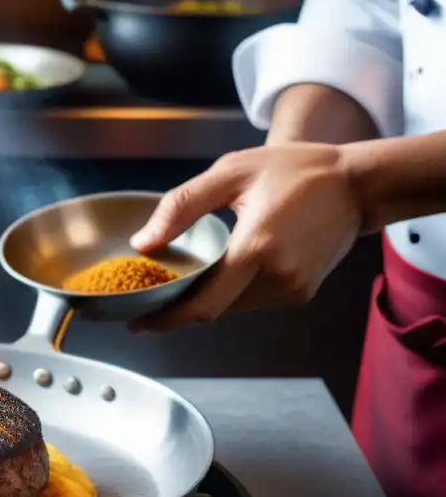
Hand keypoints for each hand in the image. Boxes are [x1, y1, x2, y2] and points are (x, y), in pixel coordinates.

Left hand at [128, 143, 368, 332]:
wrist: (358, 184)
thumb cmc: (296, 171)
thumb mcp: (230, 173)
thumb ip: (181, 207)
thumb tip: (144, 243)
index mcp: (257, 248)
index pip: (203, 303)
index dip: (167, 319)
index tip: (138, 324)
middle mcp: (277, 277)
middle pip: (214, 310)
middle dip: (180, 309)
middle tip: (150, 301)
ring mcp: (292, 290)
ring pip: (232, 308)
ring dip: (207, 298)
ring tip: (185, 280)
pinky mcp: (301, 293)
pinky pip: (253, 301)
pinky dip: (232, 292)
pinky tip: (224, 272)